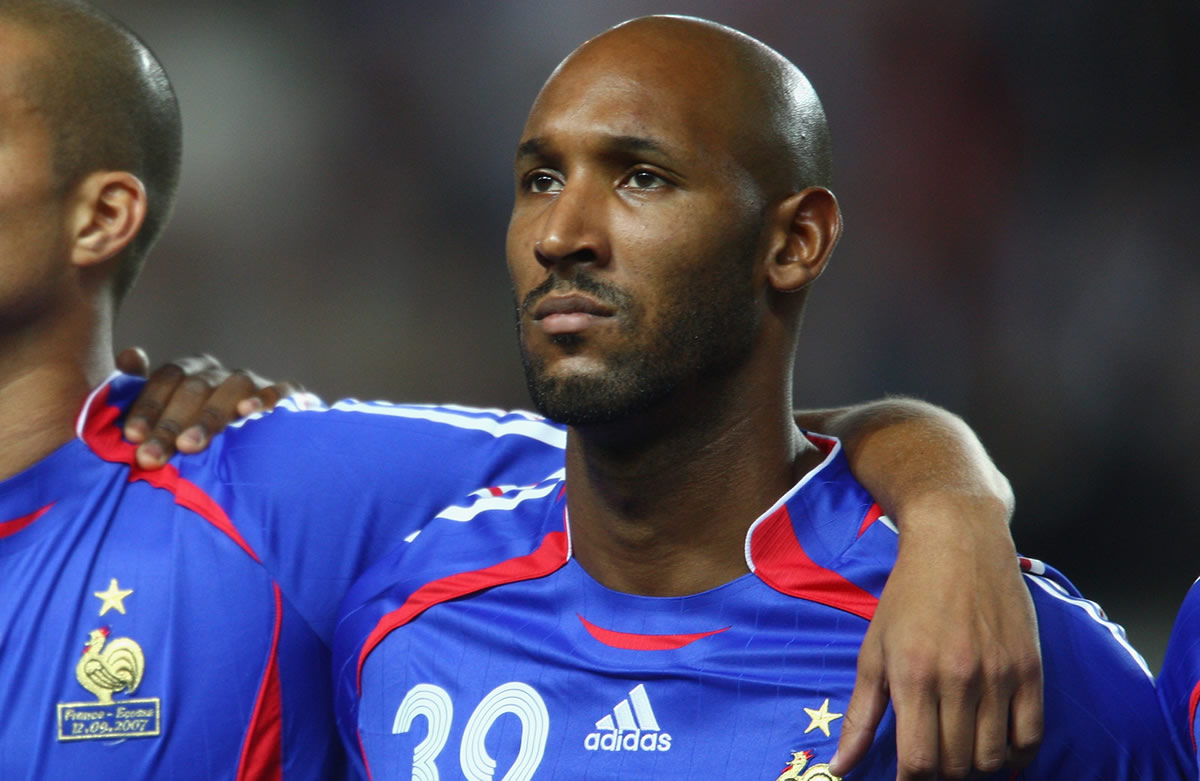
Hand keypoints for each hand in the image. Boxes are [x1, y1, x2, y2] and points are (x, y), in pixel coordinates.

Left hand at [117, 347, 301, 469]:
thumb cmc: (198, 433)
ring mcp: (252, 383)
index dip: (148, 406)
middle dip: (170, 423)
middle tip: (152, 457)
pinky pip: (280, 390)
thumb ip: (144, 392)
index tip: (133, 436)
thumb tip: (130, 355)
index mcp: (190, 372)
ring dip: (209, 416)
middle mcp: (220, 374)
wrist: (257, 450)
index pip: (166, 378)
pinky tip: (249, 412)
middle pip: (194, 387)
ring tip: (189, 446)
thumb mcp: (166, 415)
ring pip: (232, 387)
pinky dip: (266, 397)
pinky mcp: (287, 396)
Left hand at [829, 494, 1042, 779]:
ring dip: (974, 767)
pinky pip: (1031, 737)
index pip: (919, 761)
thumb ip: (860, 714)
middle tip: (931, 760)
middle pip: (956, 765)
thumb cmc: (908, 596)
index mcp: (912, 675)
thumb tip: (840, 767)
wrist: (958, 542)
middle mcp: (958, 678)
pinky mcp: (1030, 668)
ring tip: (959, 752)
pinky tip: (997, 748)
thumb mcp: (873, 651)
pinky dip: (1015, 755)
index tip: (906, 780)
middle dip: (940, 774)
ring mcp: (999, 674)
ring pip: (993, 758)